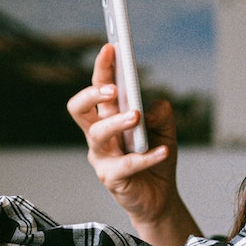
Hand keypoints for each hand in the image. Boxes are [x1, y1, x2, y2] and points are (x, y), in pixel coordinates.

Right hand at [67, 45, 193, 241]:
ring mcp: (101, 158)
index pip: (98, 89)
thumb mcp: (165, 129)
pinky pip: (125, 165)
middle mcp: (98, 135)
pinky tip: (163, 150)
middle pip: (80, 109)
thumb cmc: (156, 159)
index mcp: (108, 118)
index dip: (101, 68)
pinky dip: (146, 156)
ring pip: (97, 134)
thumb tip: (149, 107)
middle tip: (113, 87)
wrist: (160, 198)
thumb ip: (160, 113)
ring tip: (136, 116)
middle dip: (92, 93)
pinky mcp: (111, 179)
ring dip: (117, 122)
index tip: (111, 47)